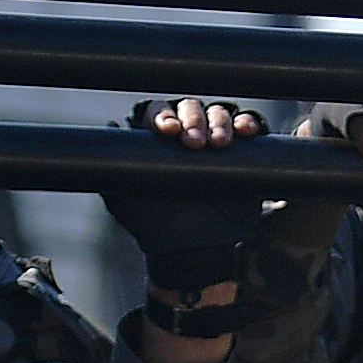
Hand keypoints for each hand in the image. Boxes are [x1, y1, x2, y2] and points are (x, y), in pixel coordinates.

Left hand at [106, 98, 281, 297]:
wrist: (196, 254)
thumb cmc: (157, 229)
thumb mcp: (125, 201)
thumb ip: (113, 168)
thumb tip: (112, 123)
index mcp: (160, 141)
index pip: (159, 112)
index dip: (163, 114)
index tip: (168, 130)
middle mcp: (187, 136)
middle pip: (191, 107)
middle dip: (193, 120)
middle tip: (195, 143)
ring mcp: (216, 144)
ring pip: (219, 113)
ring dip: (220, 121)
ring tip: (219, 143)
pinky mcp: (243, 155)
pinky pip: (249, 127)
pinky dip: (249, 123)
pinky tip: (244, 131)